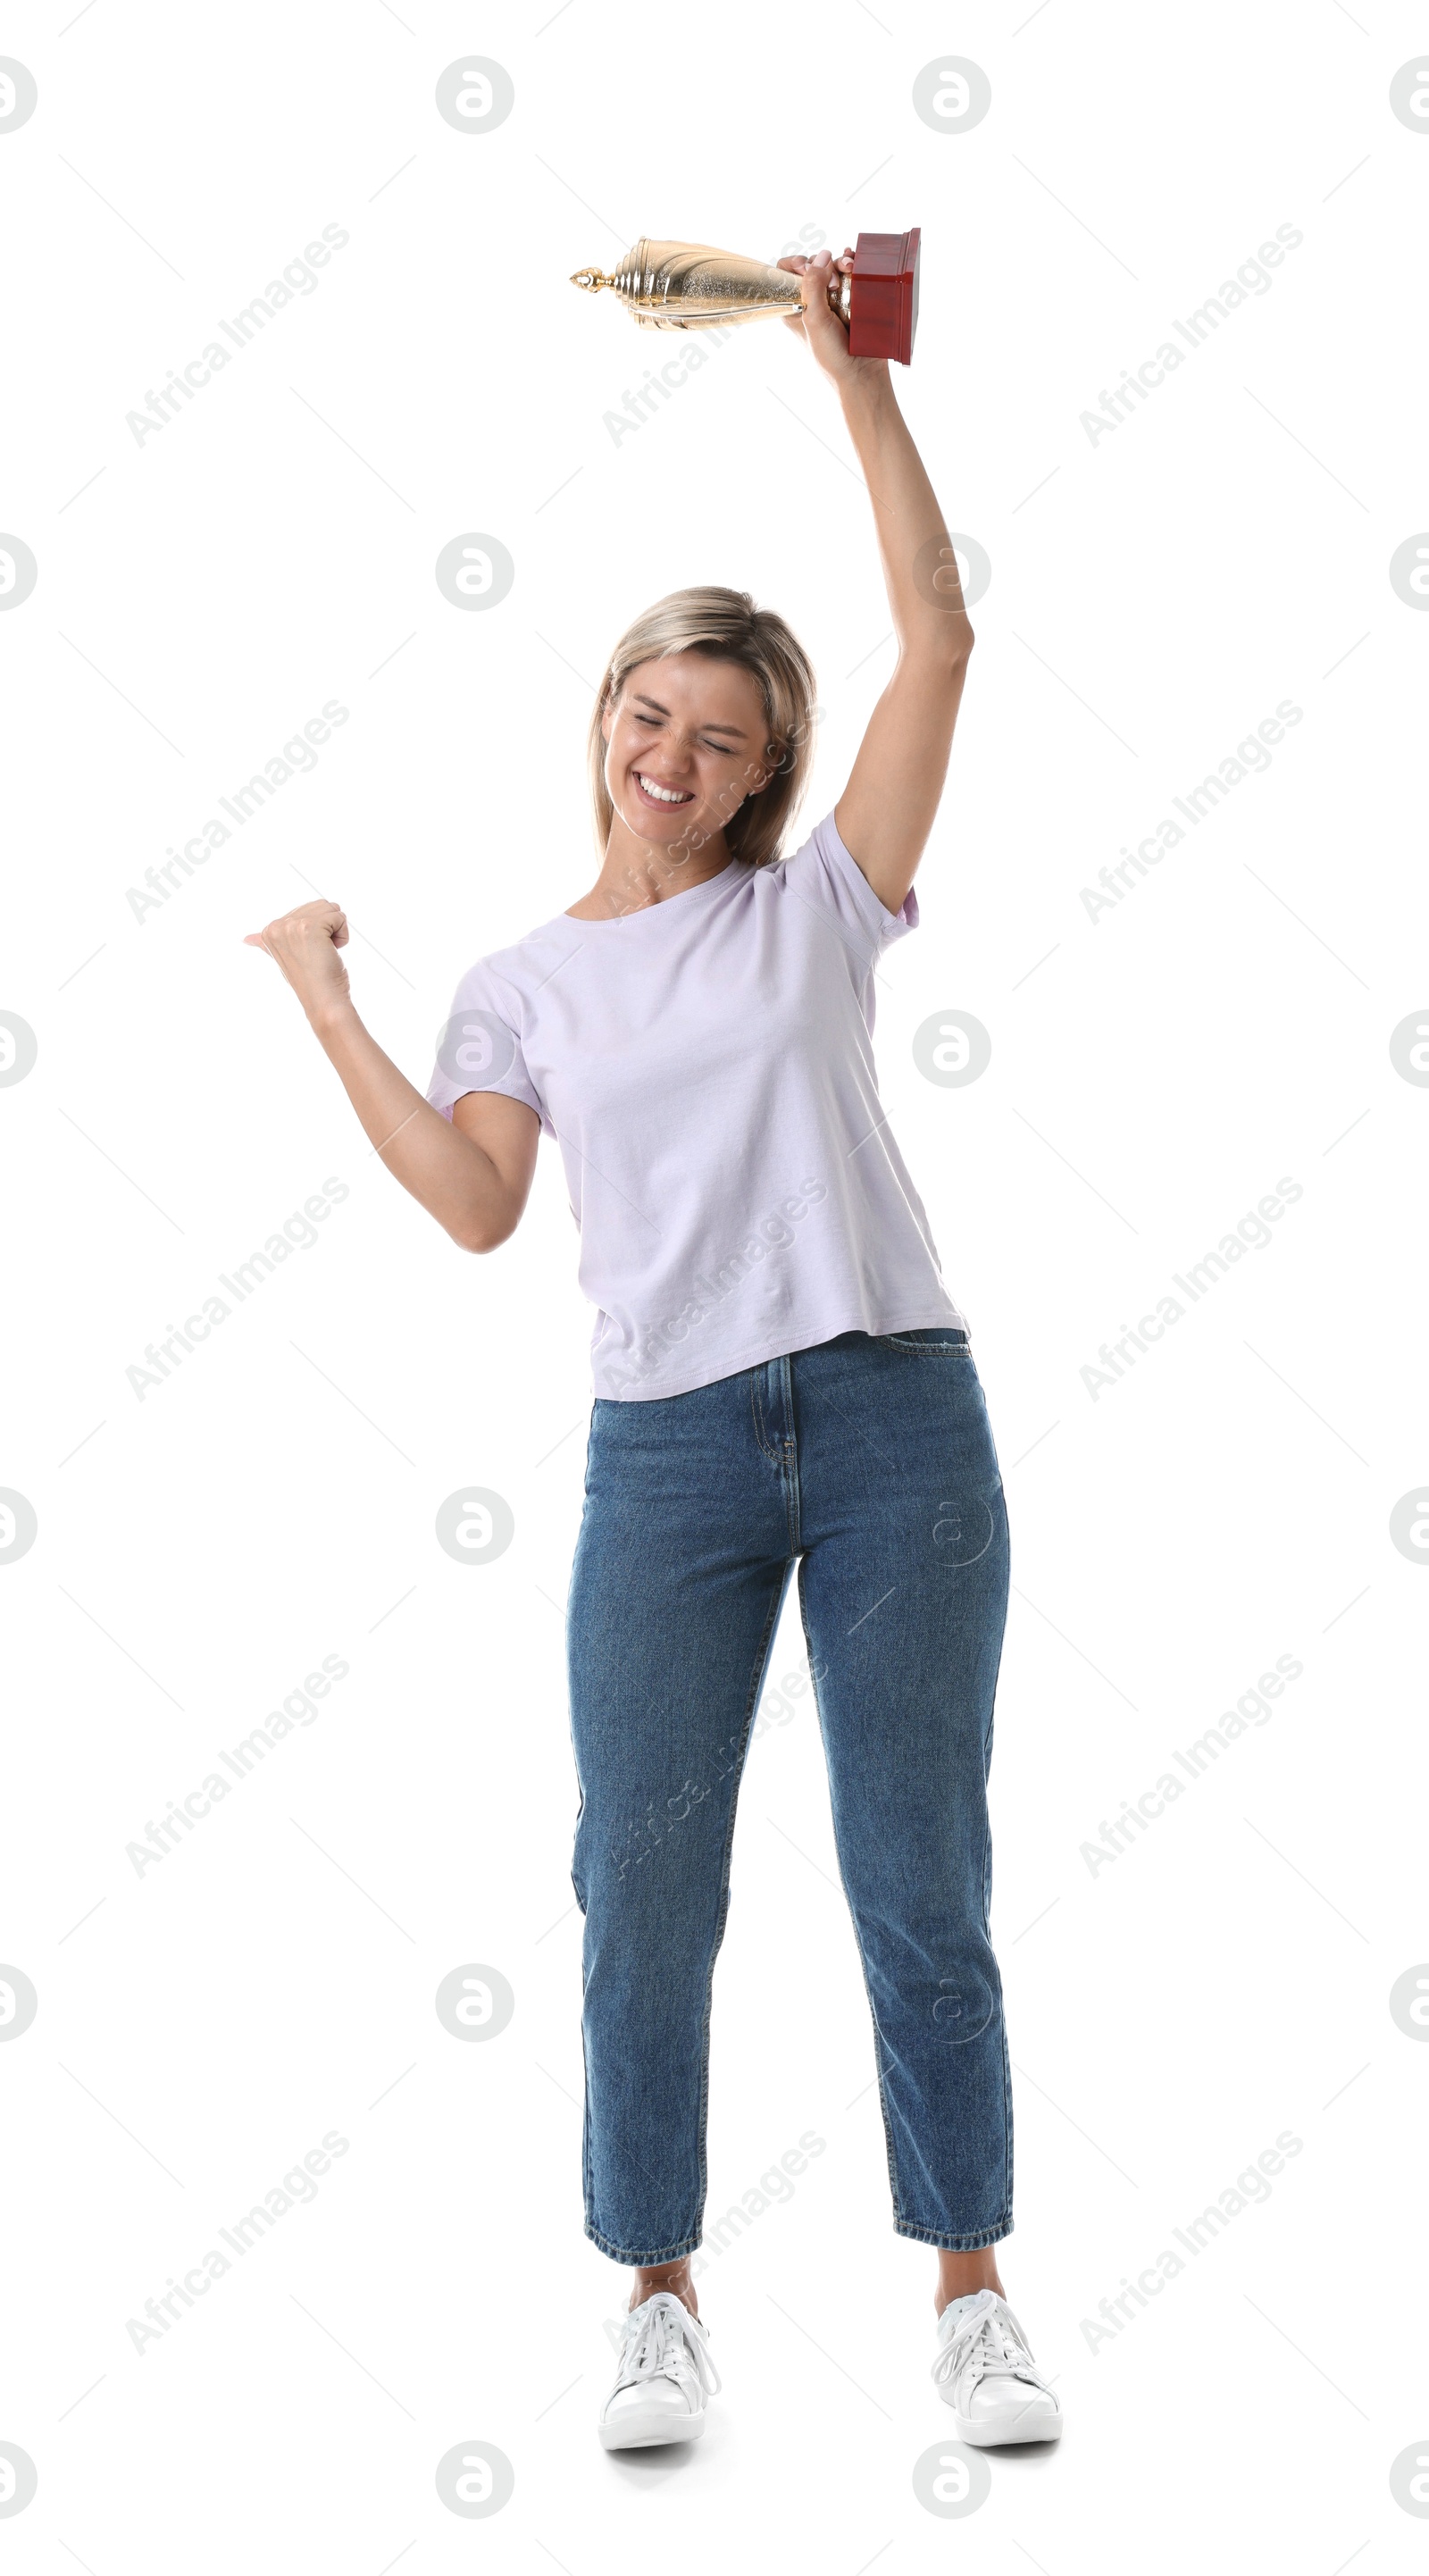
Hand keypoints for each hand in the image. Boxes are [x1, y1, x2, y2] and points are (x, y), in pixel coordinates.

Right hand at [244, 899, 351, 1024]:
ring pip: (331, 908)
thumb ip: (266, 944)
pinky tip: (332, 952)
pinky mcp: (310, 927)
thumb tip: (245, 938)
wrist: (323, 1001)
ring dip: (336, 931)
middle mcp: (276, 926)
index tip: (307, 954)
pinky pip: (339, 917)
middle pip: (320, 905)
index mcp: (268, 931)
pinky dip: (343, 935)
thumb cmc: (310, 981)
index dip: (316, 932)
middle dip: (328, 929)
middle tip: (318, 954)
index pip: (307, 911)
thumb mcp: (284, 958)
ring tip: (325, 952)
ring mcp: (291, 926)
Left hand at [778, 245, 887, 393]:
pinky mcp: (853, 299)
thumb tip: (822, 257)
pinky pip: (851, 274)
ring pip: (833, 267)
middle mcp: (813, 300)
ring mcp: (834, 299)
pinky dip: (853, 263)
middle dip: (822, 265)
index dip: (795, 264)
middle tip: (832, 283)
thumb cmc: (832, 355)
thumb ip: (813, 286)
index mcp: (794, 306)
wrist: (862, 372)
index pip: (786, 273)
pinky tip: (855, 261)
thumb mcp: (814, 319)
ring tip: (849, 267)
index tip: (806, 268)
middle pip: (813, 265)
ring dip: (841, 262)